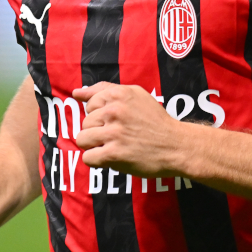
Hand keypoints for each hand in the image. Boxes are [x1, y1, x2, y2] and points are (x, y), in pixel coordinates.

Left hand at [73, 82, 188, 176]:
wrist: (176, 146)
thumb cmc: (154, 121)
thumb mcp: (135, 95)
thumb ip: (104, 90)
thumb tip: (76, 93)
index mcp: (118, 94)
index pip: (90, 104)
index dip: (101, 115)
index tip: (117, 122)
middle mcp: (114, 111)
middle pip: (85, 123)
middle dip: (98, 131)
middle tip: (119, 136)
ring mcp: (114, 133)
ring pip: (82, 139)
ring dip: (95, 146)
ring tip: (112, 146)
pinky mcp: (114, 154)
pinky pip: (88, 158)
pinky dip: (97, 161)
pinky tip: (111, 158)